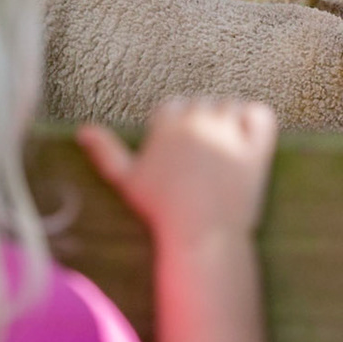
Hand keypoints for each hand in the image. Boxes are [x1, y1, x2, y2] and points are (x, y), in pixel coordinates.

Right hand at [77, 98, 276, 243]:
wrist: (202, 238)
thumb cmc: (160, 211)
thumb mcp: (126, 180)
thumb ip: (105, 151)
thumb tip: (82, 129)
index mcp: (166, 123)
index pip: (175, 105)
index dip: (177, 128)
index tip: (180, 157)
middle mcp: (197, 120)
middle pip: (204, 103)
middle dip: (203, 126)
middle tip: (201, 162)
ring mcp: (228, 133)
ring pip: (231, 106)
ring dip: (229, 124)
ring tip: (221, 156)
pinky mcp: (255, 147)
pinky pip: (260, 115)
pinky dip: (255, 122)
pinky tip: (246, 144)